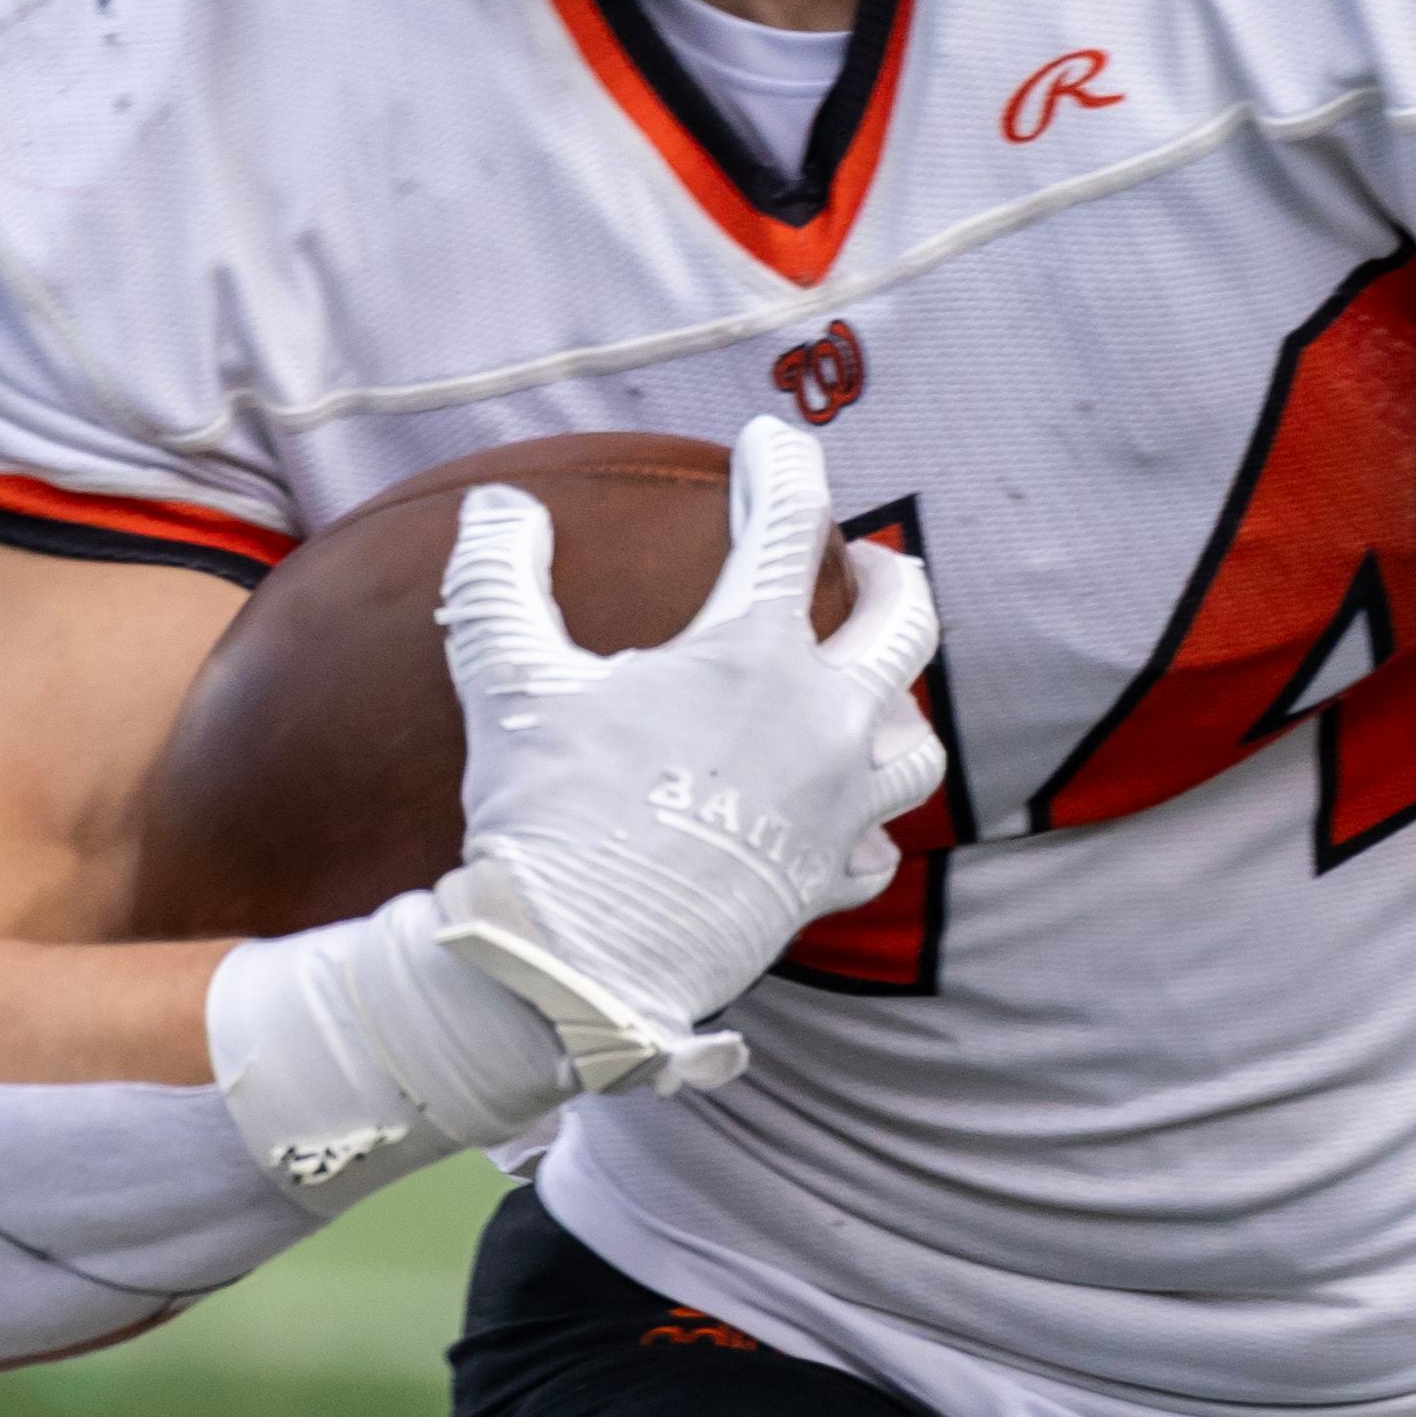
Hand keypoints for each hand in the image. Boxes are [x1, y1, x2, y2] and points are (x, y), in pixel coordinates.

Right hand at [432, 417, 943, 1093]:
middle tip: (862, 558)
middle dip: (888, 573)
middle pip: (905, 621)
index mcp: (753, 657)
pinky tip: (839, 812)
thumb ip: (500, 574)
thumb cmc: (541, 816)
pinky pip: (879, 846)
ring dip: (896, 700)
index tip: (769, 446)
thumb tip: (499, 504)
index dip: (782, 467)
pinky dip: (868, 821)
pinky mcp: (822, 887)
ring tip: (864, 686)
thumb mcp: (506, 678)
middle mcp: (820, 725)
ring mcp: (835, 812)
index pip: (791, 525)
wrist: (568, 970)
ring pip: (915, 739)